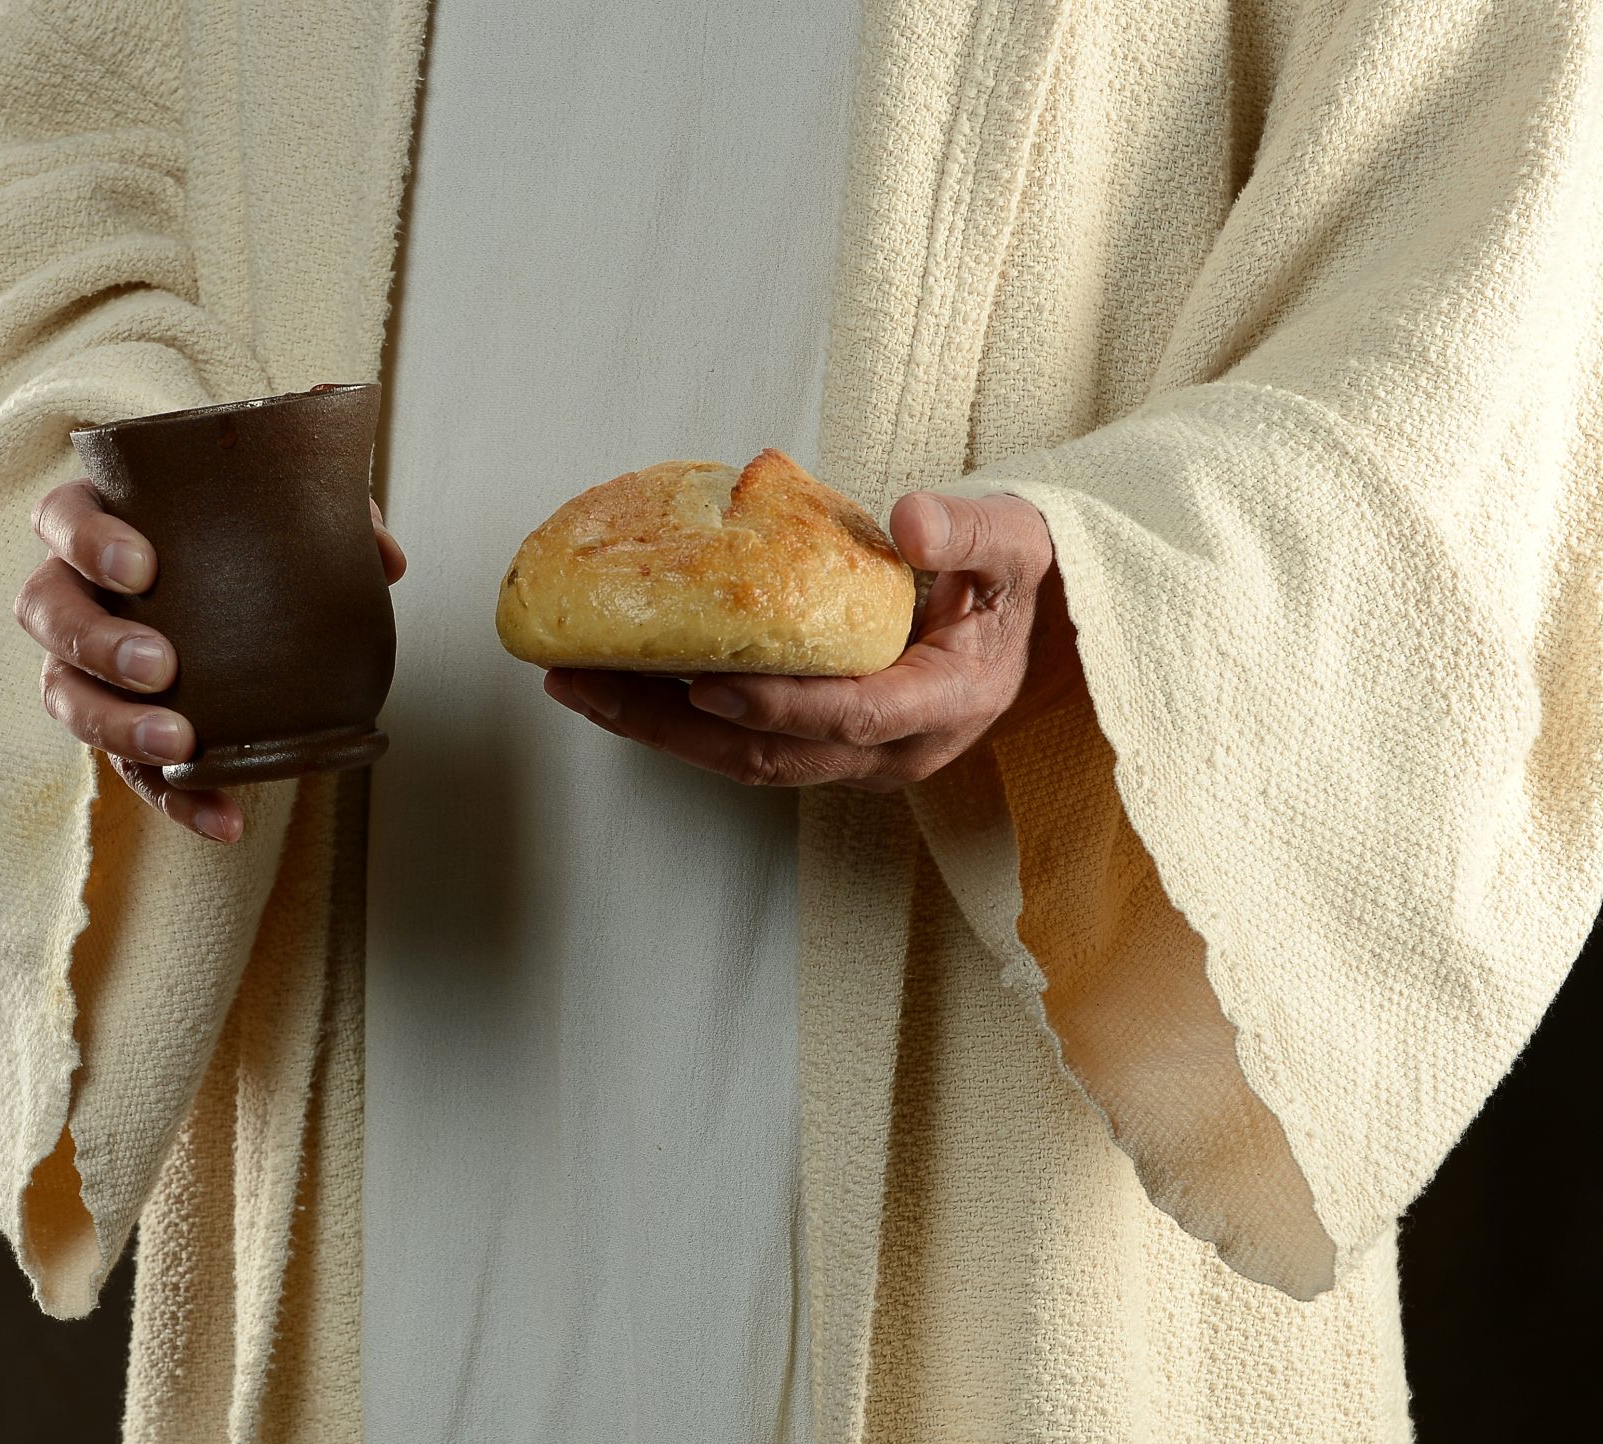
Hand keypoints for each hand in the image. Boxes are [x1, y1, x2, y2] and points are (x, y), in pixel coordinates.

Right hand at [18, 477, 409, 842]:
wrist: (230, 584)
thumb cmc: (238, 534)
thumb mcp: (278, 514)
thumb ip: (330, 519)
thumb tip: (387, 561)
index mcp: (97, 524)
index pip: (61, 518)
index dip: (87, 542)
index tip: (143, 567)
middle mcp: (72, 592)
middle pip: (46, 612)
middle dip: (97, 644)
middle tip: (162, 667)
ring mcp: (82, 665)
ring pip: (63, 695)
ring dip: (116, 726)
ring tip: (179, 745)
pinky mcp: (115, 728)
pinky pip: (129, 771)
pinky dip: (178, 800)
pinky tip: (228, 822)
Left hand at [542, 491, 1080, 789]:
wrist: (1026, 623)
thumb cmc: (1013, 578)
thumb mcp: (1015, 541)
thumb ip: (971, 530)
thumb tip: (914, 519)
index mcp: (948, 702)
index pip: (855, 716)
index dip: (781, 706)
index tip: (707, 684)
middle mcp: (897, 750)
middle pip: (774, 757)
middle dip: (673, 729)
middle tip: (588, 682)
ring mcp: (856, 760)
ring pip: (745, 765)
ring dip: (656, 732)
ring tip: (575, 684)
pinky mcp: (822, 751)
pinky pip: (741, 749)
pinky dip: (675, 724)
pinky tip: (618, 686)